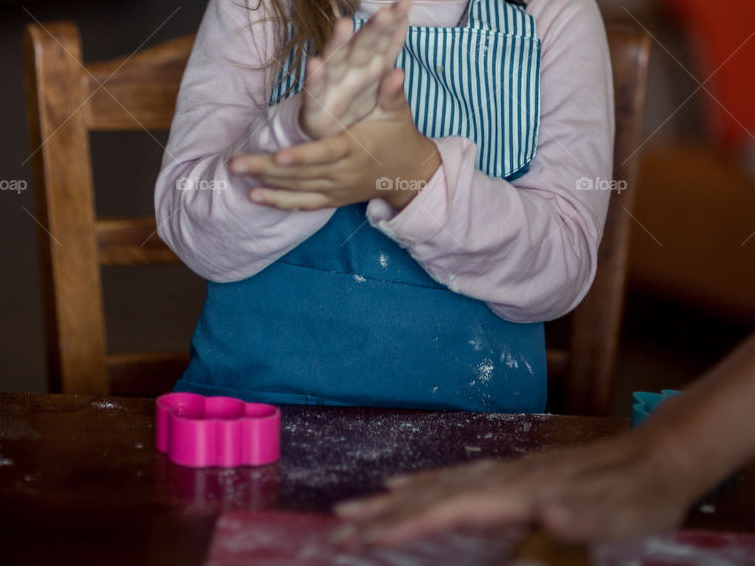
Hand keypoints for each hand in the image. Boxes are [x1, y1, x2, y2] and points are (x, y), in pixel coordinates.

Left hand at [228, 52, 439, 210]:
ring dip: (264, 182)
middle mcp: (342, 173)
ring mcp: (336, 189)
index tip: (277, 155)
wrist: (408, 173)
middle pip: (300, 174)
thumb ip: (392, 92)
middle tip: (234, 162)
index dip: (301, 157)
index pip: (325, 154)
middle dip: (265, 168)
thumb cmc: (399, 135)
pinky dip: (277, 202)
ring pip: (296, 189)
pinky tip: (253, 196)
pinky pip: (302, 204)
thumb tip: (396, 71)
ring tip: (235, 171)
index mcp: (355, 149)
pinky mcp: (331, 199)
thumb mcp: (398, 112)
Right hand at [297, 0, 411, 140]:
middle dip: (374, 28)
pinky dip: (314, 77)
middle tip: (386, 12)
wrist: (329, 139)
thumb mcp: (383, 109)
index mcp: (372, 68)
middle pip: (364, 45)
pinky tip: (315, 63)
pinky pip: (314, 90)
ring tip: (343, 24)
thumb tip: (401, 73)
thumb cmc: (358, 112)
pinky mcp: (315, 105)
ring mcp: (332, 85)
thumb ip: (393, 92)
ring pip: (336, 60)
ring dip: (338, 42)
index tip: (406, 0)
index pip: (387, 42)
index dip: (396, 21)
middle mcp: (352, 71)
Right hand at [331, 429, 694, 547]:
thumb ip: (584, 518)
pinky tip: (408, 485)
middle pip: (431, 492)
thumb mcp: (621, 516)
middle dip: (382, 510)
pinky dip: (422, 484)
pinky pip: (453, 480)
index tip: (367, 535)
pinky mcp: (515, 476)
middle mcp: (505, 478)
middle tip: (336, 523)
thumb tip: (547, 515)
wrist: (657, 457)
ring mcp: (507, 473)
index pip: (452, 506)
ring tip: (354, 506)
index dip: (408, 521)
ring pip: (437, 483)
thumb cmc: (640, 496)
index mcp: (521, 491)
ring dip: (393, 497)